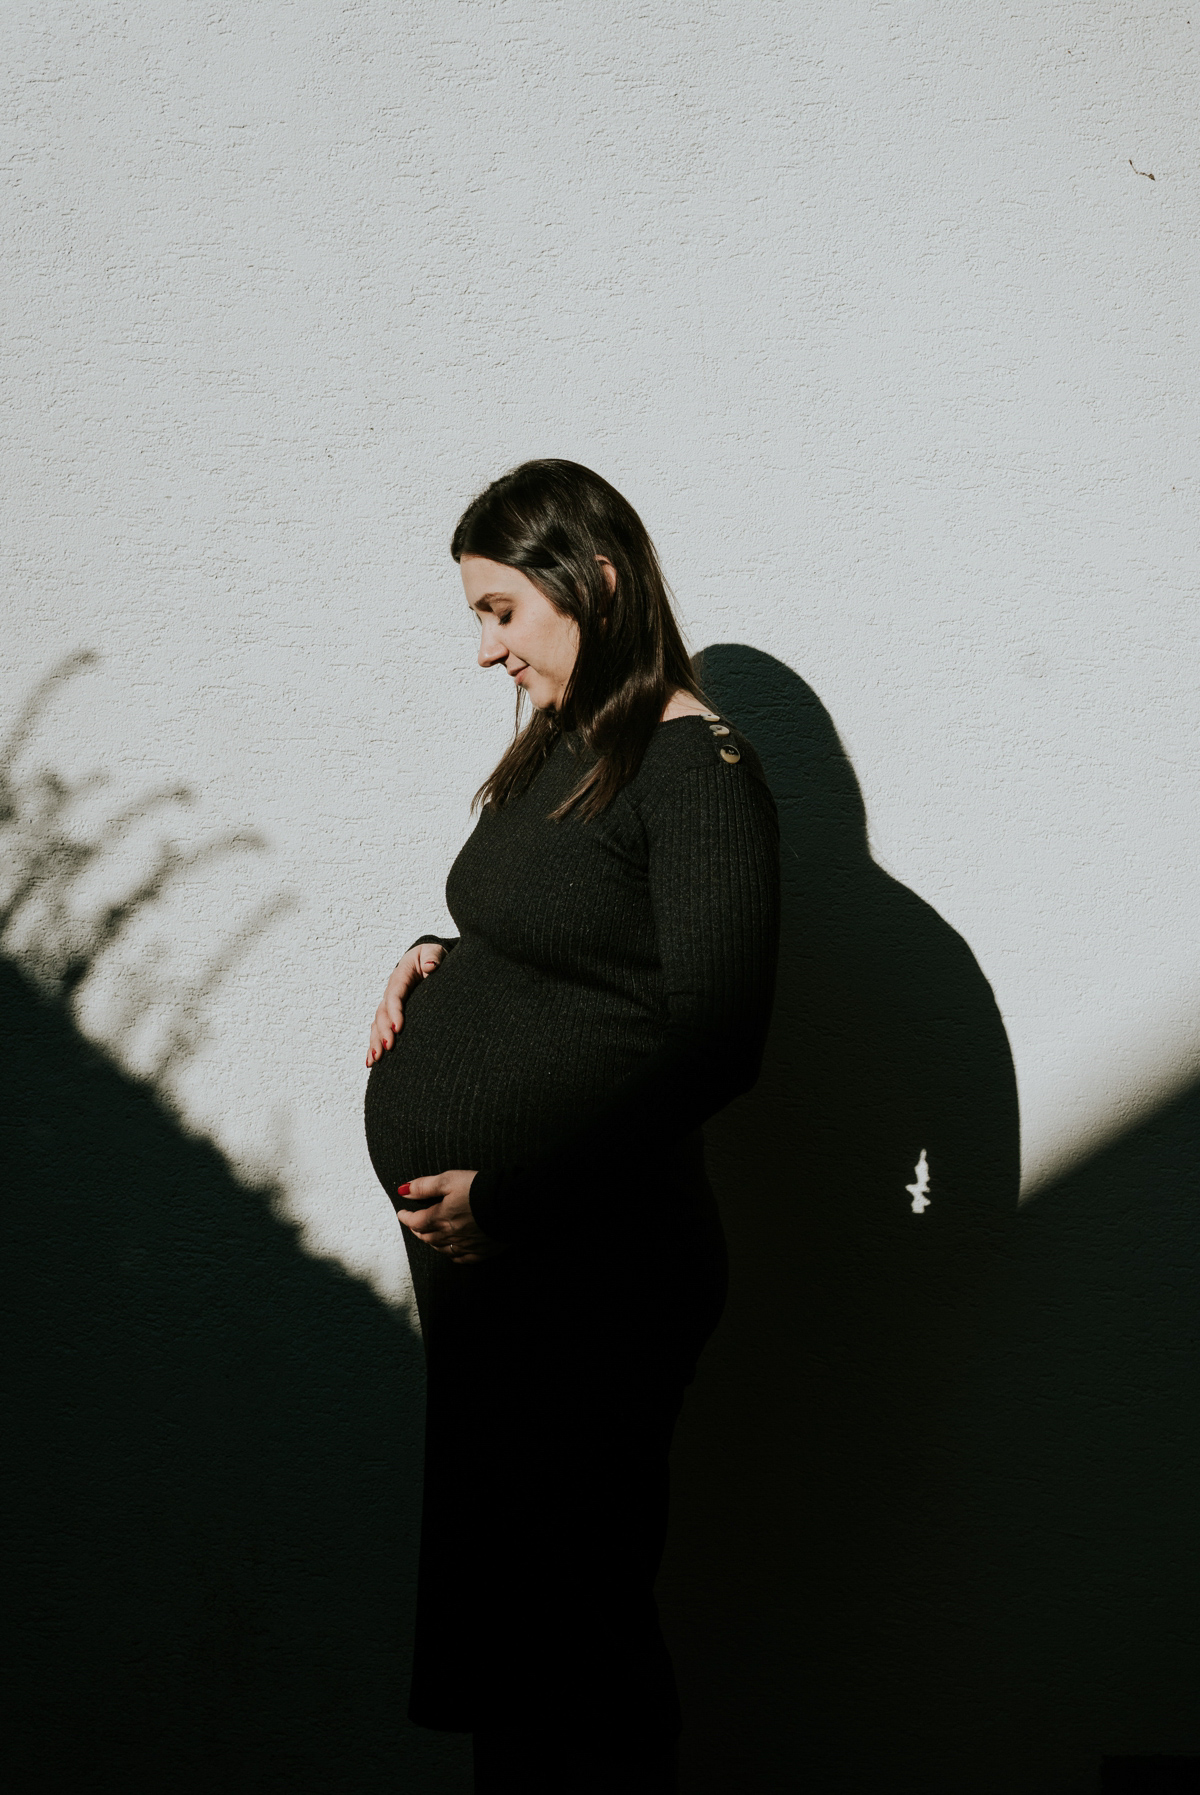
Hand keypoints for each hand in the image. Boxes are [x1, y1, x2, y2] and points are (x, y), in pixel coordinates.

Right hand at [367, 942, 444, 1065]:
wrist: (428, 960)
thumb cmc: (432, 956)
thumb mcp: (434, 951)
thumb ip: (433, 957)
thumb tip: (430, 966)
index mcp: (400, 977)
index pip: (395, 994)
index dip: (395, 1011)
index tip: (399, 1027)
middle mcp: (391, 993)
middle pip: (382, 1013)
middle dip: (383, 1031)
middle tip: (389, 1047)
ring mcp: (389, 1005)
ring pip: (377, 1025)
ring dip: (375, 1042)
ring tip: (377, 1059)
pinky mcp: (391, 1016)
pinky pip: (379, 1031)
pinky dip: (374, 1046)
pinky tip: (372, 1062)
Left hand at [396, 1170, 501, 1265]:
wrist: (512, 1204)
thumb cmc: (481, 1189)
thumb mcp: (449, 1180)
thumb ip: (425, 1186)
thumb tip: (403, 1190)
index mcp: (440, 1217)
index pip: (416, 1222)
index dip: (407, 1217)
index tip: (402, 1213)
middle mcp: (450, 1235)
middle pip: (427, 1237)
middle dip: (418, 1231)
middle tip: (415, 1225)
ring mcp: (466, 1245)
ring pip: (442, 1249)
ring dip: (432, 1243)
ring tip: (430, 1236)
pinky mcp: (481, 1251)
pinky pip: (461, 1258)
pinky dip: (452, 1254)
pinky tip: (452, 1251)